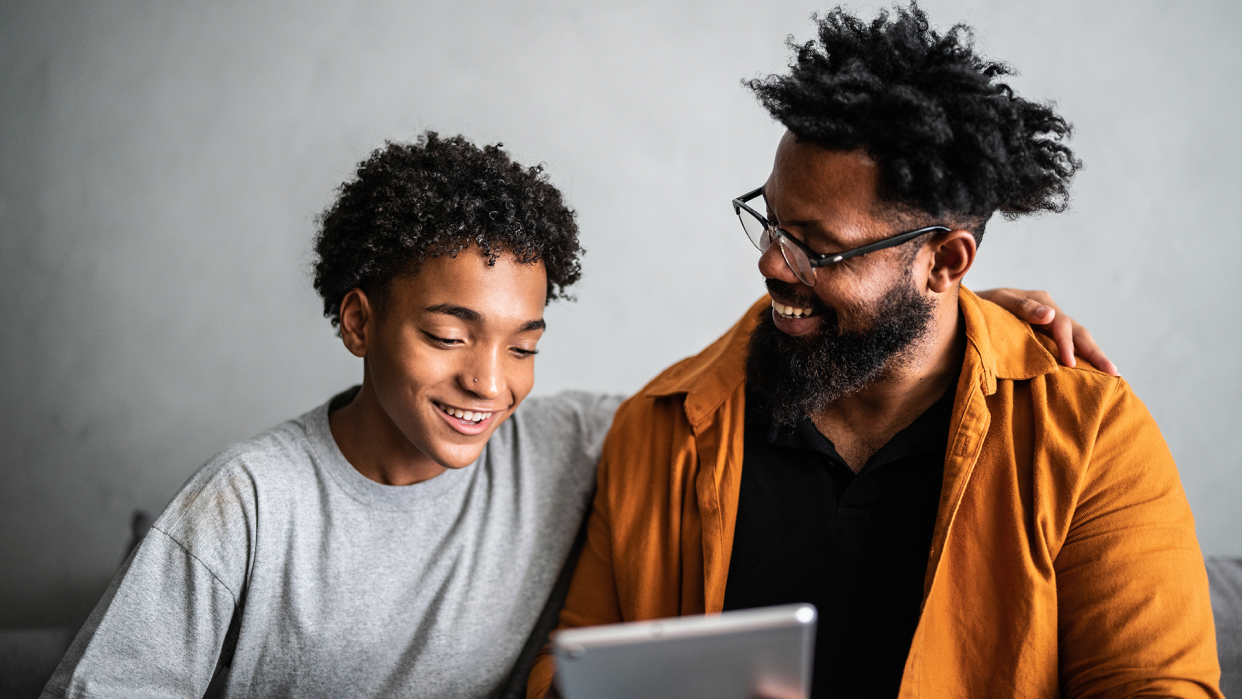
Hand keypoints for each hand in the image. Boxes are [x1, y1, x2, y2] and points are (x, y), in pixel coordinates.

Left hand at [974, 288, 1118, 375]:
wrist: (967, 312)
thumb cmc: (981, 308)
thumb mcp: (999, 302)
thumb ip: (1023, 308)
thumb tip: (1050, 314)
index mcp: (1041, 302)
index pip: (1062, 325)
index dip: (1067, 344)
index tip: (1069, 364)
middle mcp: (1050, 312)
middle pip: (1078, 332)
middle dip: (1095, 353)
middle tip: (1113, 373)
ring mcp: (1050, 325)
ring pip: (1078, 339)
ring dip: (1094, 356)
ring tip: (1112, 375)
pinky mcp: (1046, 336)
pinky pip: (1068, 346)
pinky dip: (1081, 358)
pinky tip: (1092, 373)